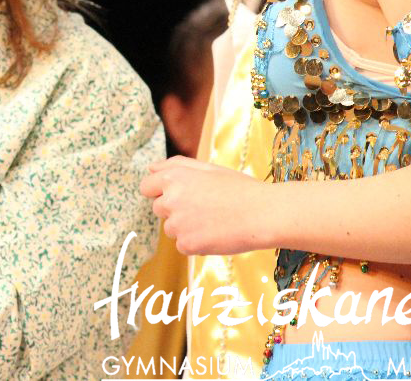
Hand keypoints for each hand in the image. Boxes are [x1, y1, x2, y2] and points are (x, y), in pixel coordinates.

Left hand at [140, 155, 268, 255]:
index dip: (160, 191)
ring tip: (213, 220)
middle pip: (158, 209)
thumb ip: (175, 165)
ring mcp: (177, 224)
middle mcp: (170, 199)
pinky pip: (183, 246)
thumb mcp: (208, 168)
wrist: (263, 214)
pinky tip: (215, 234)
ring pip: (171, 229)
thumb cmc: (239, 188)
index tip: (177, 196)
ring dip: (185, 227)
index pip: (146, 186)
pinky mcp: (187, 244)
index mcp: (174, 177)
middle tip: (203, 207)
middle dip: (174, 209)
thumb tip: (151, 168)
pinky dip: (195, 243)